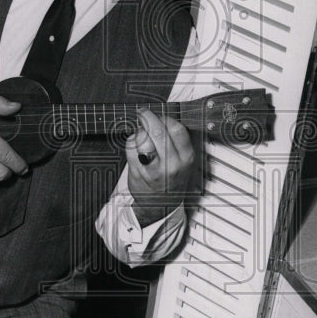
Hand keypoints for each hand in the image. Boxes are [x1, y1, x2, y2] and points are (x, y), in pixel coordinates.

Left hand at [126, 109, 194, 226]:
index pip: (177, 129)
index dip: (166, 118)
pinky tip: (136, 148)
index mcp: (186, 158)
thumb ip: (178, 140)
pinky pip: (130, 147)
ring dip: (139, 131)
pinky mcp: (137, 173)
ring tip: (142, 136)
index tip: (160, 115)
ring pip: (141, 138)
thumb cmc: (172, 178)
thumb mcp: (184, 160)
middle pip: (157, 131)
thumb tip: (164, 116)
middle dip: (148, 117)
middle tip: (143, 113)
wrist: (161, 204)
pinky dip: (131, 142)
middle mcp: (171, 165)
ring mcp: (153, 170)